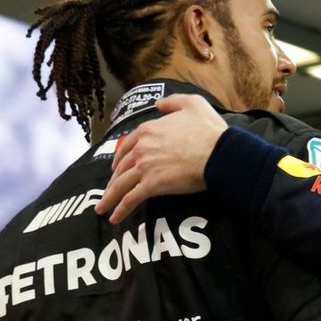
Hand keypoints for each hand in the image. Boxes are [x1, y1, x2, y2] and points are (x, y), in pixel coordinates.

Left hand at [95, 94, 227, 223]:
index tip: (116, 167)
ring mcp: (145, 167)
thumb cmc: (209, 130)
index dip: (120, 157)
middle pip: (121, 166)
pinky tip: (115, 218)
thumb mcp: (193, 104)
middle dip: (112, 180)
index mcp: (148, 130)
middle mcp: (142, 148)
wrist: (219, 153)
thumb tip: (159, 104)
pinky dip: (121, 209)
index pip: (128, 145)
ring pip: (120, 184)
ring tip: (102, 209)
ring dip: (109, 198)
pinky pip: (131, 199)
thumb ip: (173, 102)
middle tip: (109, 191)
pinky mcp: (152, 185)